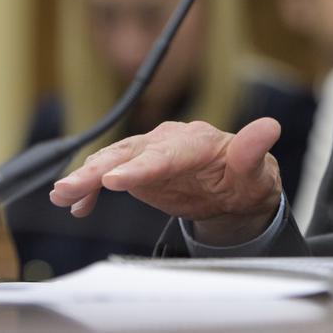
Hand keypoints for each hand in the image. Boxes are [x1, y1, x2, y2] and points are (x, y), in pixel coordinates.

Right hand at [49, 117, 283, 245]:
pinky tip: (75, 205)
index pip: (164, 153)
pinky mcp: (138, 166)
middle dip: (98, 171)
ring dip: (85, 177)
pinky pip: (110, 174)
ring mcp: (149, 151)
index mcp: (195, 141)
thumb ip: (253, 150)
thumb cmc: (246, 176)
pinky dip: (91, 188)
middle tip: (69, 188)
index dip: (140, 167)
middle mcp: (167, 140)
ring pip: (113, 160)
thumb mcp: (255, 169)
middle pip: (129, 154)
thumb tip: (271, 126)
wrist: (234, 185)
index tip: (115, 180)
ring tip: (61, 194)